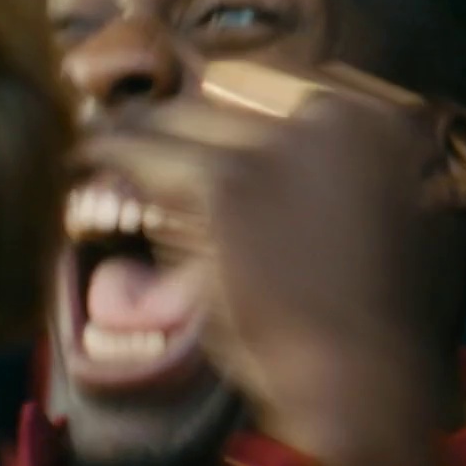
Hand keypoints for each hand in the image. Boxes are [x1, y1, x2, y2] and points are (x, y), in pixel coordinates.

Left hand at [84, 57, 465, 465]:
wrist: (366, 374)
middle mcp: (336, 117)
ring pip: (186, 119)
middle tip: (141, 127)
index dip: (236, 107)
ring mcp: (283, 145)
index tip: (204, 125)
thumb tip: (273, 168)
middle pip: (235, 96)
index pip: (289, 91)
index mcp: (381, 124)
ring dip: (143, 130)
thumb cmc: (376, 326)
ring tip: (104, 140)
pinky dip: (112, 154)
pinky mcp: (229, 181)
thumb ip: (339, 185)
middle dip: (186, 116)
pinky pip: (150, 154)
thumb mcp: (380, 231)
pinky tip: (84, 158)